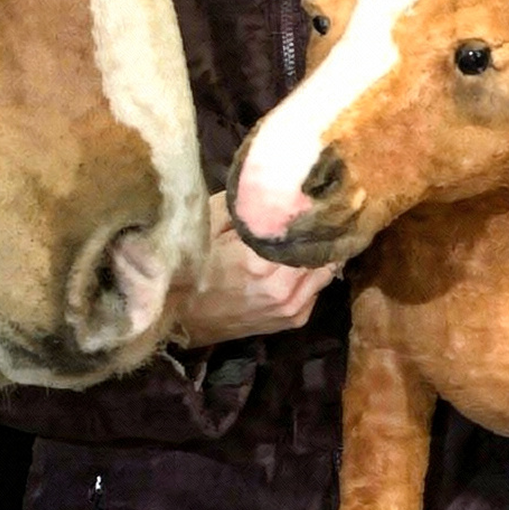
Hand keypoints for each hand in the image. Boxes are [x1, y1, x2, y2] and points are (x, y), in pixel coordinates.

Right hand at [168, 192, 337, 346]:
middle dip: (318, 233)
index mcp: (259, 261)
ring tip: (311, 238)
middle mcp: (281, 287)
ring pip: (326, 272)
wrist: (182, 318)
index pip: (305, 231)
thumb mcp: (210, 223)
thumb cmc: (193, 267)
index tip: (314, 198)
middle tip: (318, 215)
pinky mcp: (294, 320)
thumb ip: (246, 205)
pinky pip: (318, 290)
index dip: (311, 214)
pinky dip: (313, 275)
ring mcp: (290, 307)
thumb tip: (278, 190)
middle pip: (321, 251)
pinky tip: (298, 265)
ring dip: (319, 255)